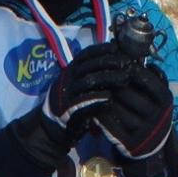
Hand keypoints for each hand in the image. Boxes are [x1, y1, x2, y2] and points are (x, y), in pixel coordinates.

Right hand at [0, 44, 138, 176]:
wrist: (51, 129)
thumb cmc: (70, 107)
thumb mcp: (77, 87)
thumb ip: (90, 77)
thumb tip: (113, 65)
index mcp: (68, 72)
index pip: (84, 55)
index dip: (100, 49)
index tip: (116, 47)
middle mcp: (65, 80)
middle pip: (88, 66)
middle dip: (108, 62)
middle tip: (126, 63)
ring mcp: (65, 95)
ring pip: (87, 81)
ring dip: (107, 78)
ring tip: (124, 78)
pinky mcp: (67, 110)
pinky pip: (83, 102)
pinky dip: (97, 98)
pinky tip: (109, 97)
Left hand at [93, 64, 175, 159]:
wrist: (151, 145)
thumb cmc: (151, 112)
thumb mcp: (158, 95)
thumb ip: (153, 77)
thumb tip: (138, 56)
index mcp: (165, 99)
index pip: (145, 78)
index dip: (129, 69)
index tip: (119, 65)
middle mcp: (157, 115)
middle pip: (126, 92)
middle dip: (112, 83)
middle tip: (100, 76)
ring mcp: (143, 130)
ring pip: (115, 107)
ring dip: (103, 97)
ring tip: (94, 89)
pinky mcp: (130, 143)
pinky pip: (109, 123)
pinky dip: (100, 114)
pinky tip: (94, 107)